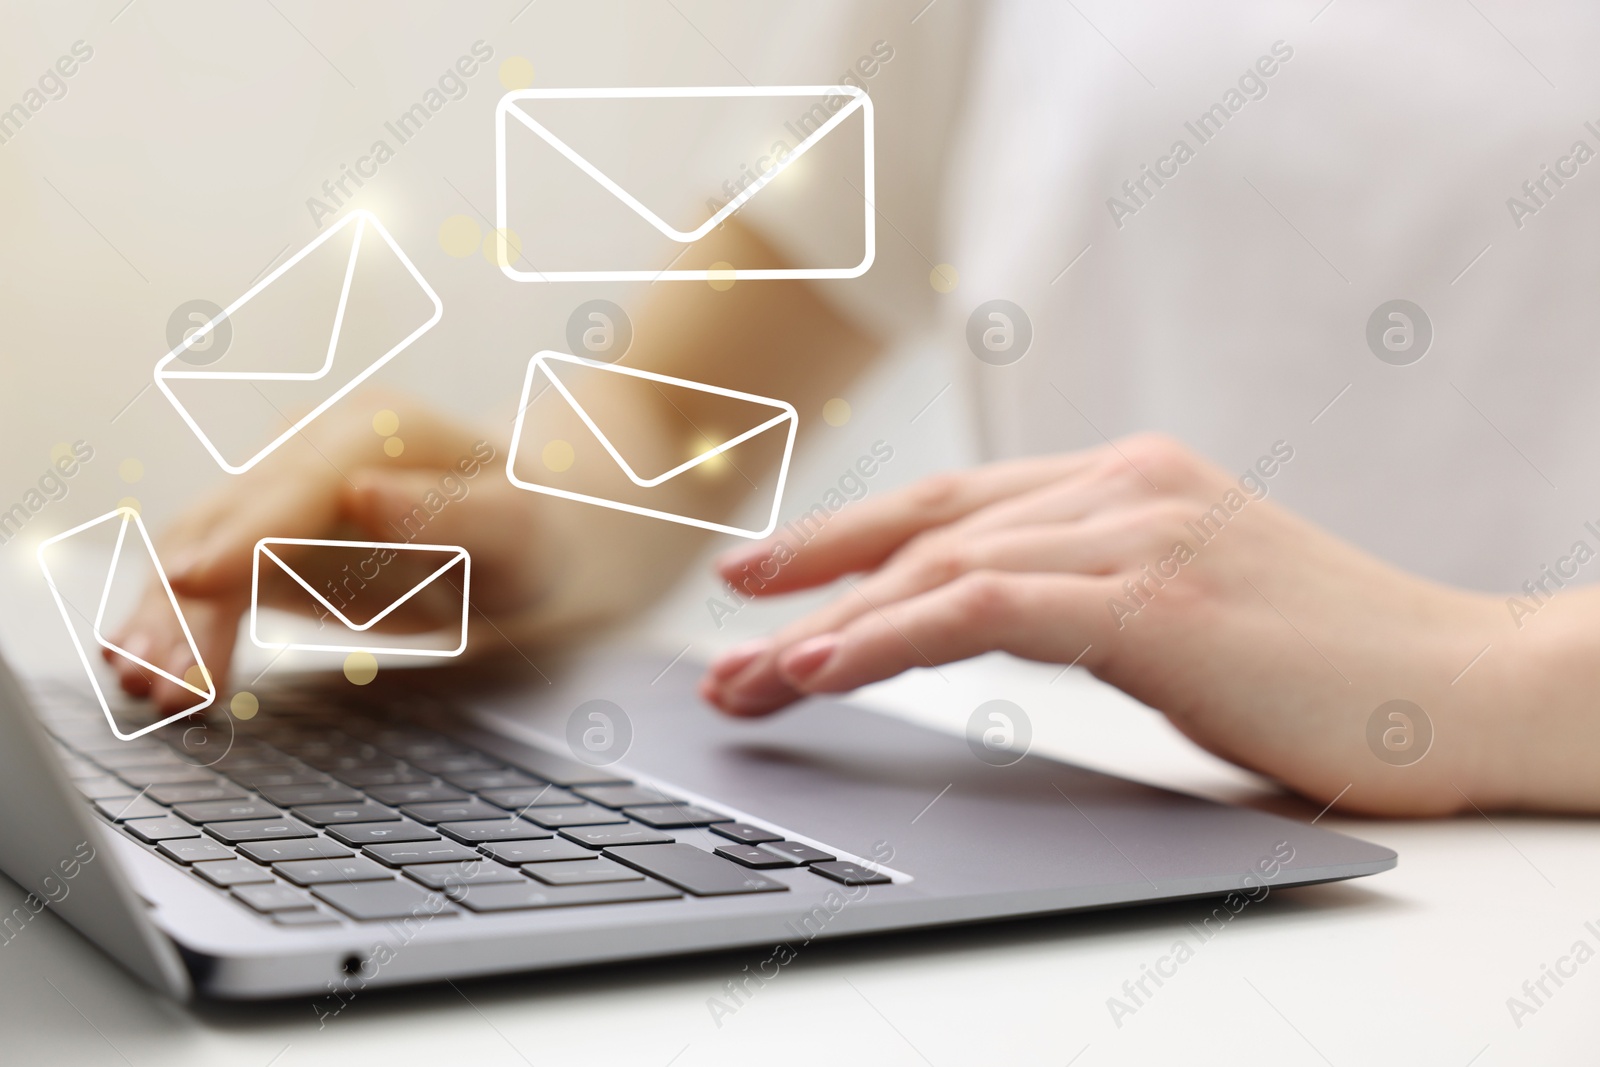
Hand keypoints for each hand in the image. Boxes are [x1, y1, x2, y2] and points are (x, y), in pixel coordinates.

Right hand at [107, 394, 549, 710]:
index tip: (194, 582)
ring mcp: (278, 493)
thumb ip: (454, 515)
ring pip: (200, 550)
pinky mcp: (263, 540)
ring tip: (140, 684)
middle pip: (232, 521)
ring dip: (165, 619)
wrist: (528, 528)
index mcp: (374, 431)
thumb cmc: (531, 532)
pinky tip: (140, 664)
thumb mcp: (520, 531)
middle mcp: (310, 450)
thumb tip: (366, 495)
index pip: (297, 483)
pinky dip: (173, 623)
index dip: (244, 534)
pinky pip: (204, 580)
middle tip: (164, 677)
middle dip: (189, 599)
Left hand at [699, 435, 1555, 814]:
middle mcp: (1124, 486)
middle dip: (815, 582)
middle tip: (730, 642)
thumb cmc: (1331, 667)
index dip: (849, 538)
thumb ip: (1090, 595)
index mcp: (1129, 483)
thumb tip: (987, 623)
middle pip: (927, 523)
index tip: (773, 579)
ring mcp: (1140, 533)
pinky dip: (891, 635)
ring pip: (941, 564)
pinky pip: (985, 609)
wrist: (1467, 686)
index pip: (955, 503)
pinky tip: (824, 665)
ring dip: (832, 626)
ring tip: (754, 678)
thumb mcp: (1187, 608)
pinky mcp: (1156, 600)